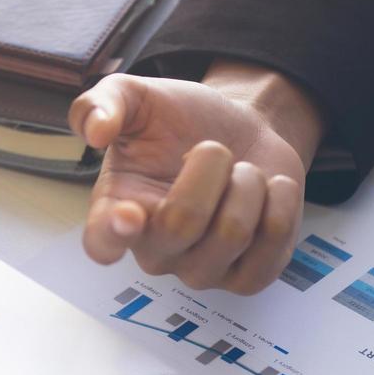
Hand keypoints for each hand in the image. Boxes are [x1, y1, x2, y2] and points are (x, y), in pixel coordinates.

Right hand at [68, 61, 324, 293]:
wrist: (242, 131)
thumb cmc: (181, 121)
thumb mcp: (137, 97)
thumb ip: (103, 103)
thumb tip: (94, 131)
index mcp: (117, 208)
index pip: (101, 243)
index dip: (112, 235)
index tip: (129, 213)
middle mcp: (154, 249)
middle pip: (182, 223)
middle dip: (210, 168)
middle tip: (213, 148)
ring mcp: (200, 269)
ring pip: (232, 233)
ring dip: (247, 182)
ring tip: (240, 171)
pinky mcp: (248, 277)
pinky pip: (273, 246)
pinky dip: (279, 202)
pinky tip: (267, 190)